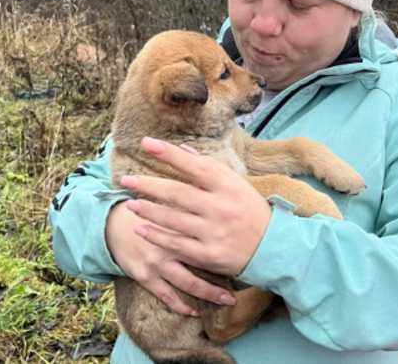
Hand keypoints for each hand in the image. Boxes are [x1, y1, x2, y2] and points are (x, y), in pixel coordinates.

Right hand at [105, 198, 236, 315]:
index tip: (248, 252)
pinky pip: (166, 295)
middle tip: (246, 277)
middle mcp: (170, 242)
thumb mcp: (171, 202)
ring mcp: (158, 261)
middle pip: (204, 260)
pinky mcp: (145, 275)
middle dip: (225, 272)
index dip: (228, 244)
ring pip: (189, 282)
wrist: (114, 223)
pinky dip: (181, 305)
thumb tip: (221, 204)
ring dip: (209, 293)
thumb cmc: (148, 209)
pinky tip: (194, 312)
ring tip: (228, 300)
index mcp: (178, 222)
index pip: (209, 234)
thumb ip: (195, 204)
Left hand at [121, 137, 272, 276]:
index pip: (194, 166)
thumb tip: (184, 151)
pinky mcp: (209, 255)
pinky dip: (157, 237)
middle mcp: (220, 208)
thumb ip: (210, 167)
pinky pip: (177, 245)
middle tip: (126, 180)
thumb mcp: (236, 184)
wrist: (271, 247)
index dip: (169, 154)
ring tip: (130, 204)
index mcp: (228, 186)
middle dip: (149, 185)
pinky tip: (142, 229)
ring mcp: (214, 233)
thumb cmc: (249, 209)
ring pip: (173, 220)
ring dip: (149, 211)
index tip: (146, 143)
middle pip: (178, 194)